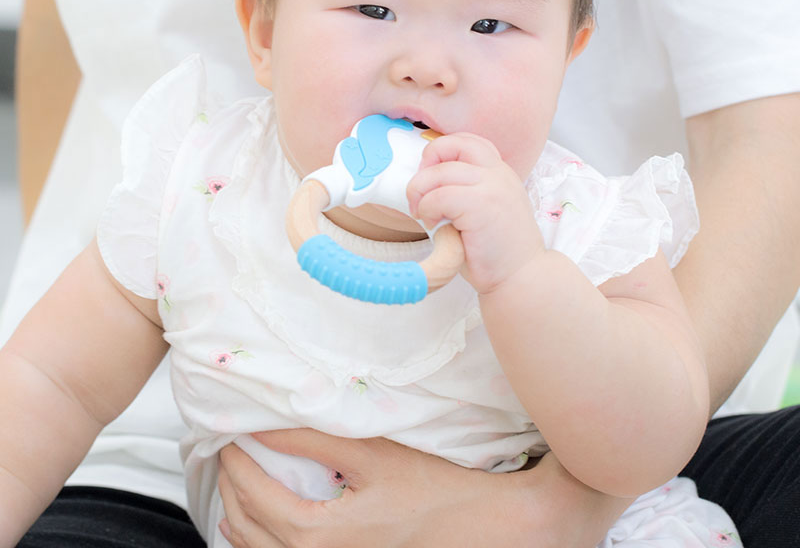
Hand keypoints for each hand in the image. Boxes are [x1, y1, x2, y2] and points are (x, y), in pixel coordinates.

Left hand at [217, 430, 630, 547]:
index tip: (232, 427)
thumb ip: (321, 435)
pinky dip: (267, 544)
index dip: (239, 455)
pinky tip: (269, 526)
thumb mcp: (379, 456)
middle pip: (251, 529)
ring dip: (243, 520)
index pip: (257, 493)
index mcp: (324, 537)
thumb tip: (272, 415)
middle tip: (228, 450)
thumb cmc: (442, 491)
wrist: (499, 532)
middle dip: (234, 486)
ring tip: (238, 487)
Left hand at [406, 133, 543, 291]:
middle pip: (452, 144)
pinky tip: (432, 224)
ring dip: (421, 192)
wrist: (522, 278)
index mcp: (500, 172)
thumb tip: (426, 183)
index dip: (442, 151)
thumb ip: (465, 190)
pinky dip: (427, 209)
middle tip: (420, 192)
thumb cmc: (497, 251)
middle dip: (426, 162)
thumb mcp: (485, 209)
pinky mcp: (481, 205)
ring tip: (424, 214)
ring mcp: (492, 187)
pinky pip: (438, 196)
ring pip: (439, 172)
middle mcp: (498, 174)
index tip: (431, 176)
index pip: (468, 141)